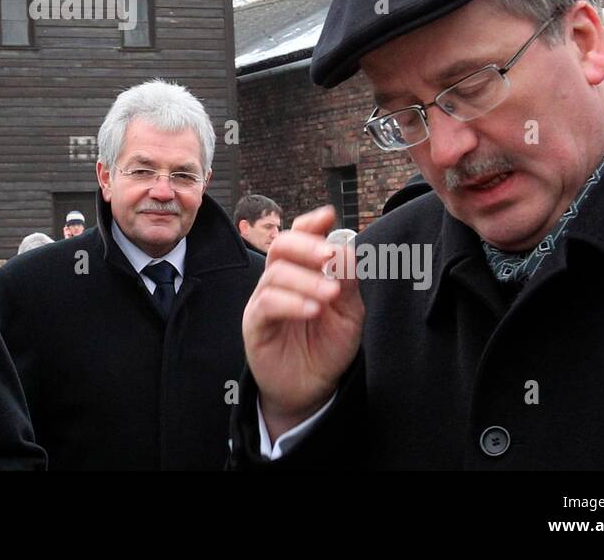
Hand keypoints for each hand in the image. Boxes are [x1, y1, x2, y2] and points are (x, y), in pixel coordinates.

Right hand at [242, 205, 364, 441]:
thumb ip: (347, 281)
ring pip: (276, 273)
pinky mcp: (255, 324)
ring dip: (306, 280)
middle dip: (307, 246)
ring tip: (329, 295)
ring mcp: (264, 300)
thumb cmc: (327, 346)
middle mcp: (279, 279)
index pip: (300, 236)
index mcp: (302, 270)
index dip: (311, 223)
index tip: (329, 215)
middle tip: (330, 255)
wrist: (312, 388)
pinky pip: (268, 304)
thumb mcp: (349, 312)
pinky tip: (313, 310)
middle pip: (282, 246)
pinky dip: (292, 302)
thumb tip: (346, 249)